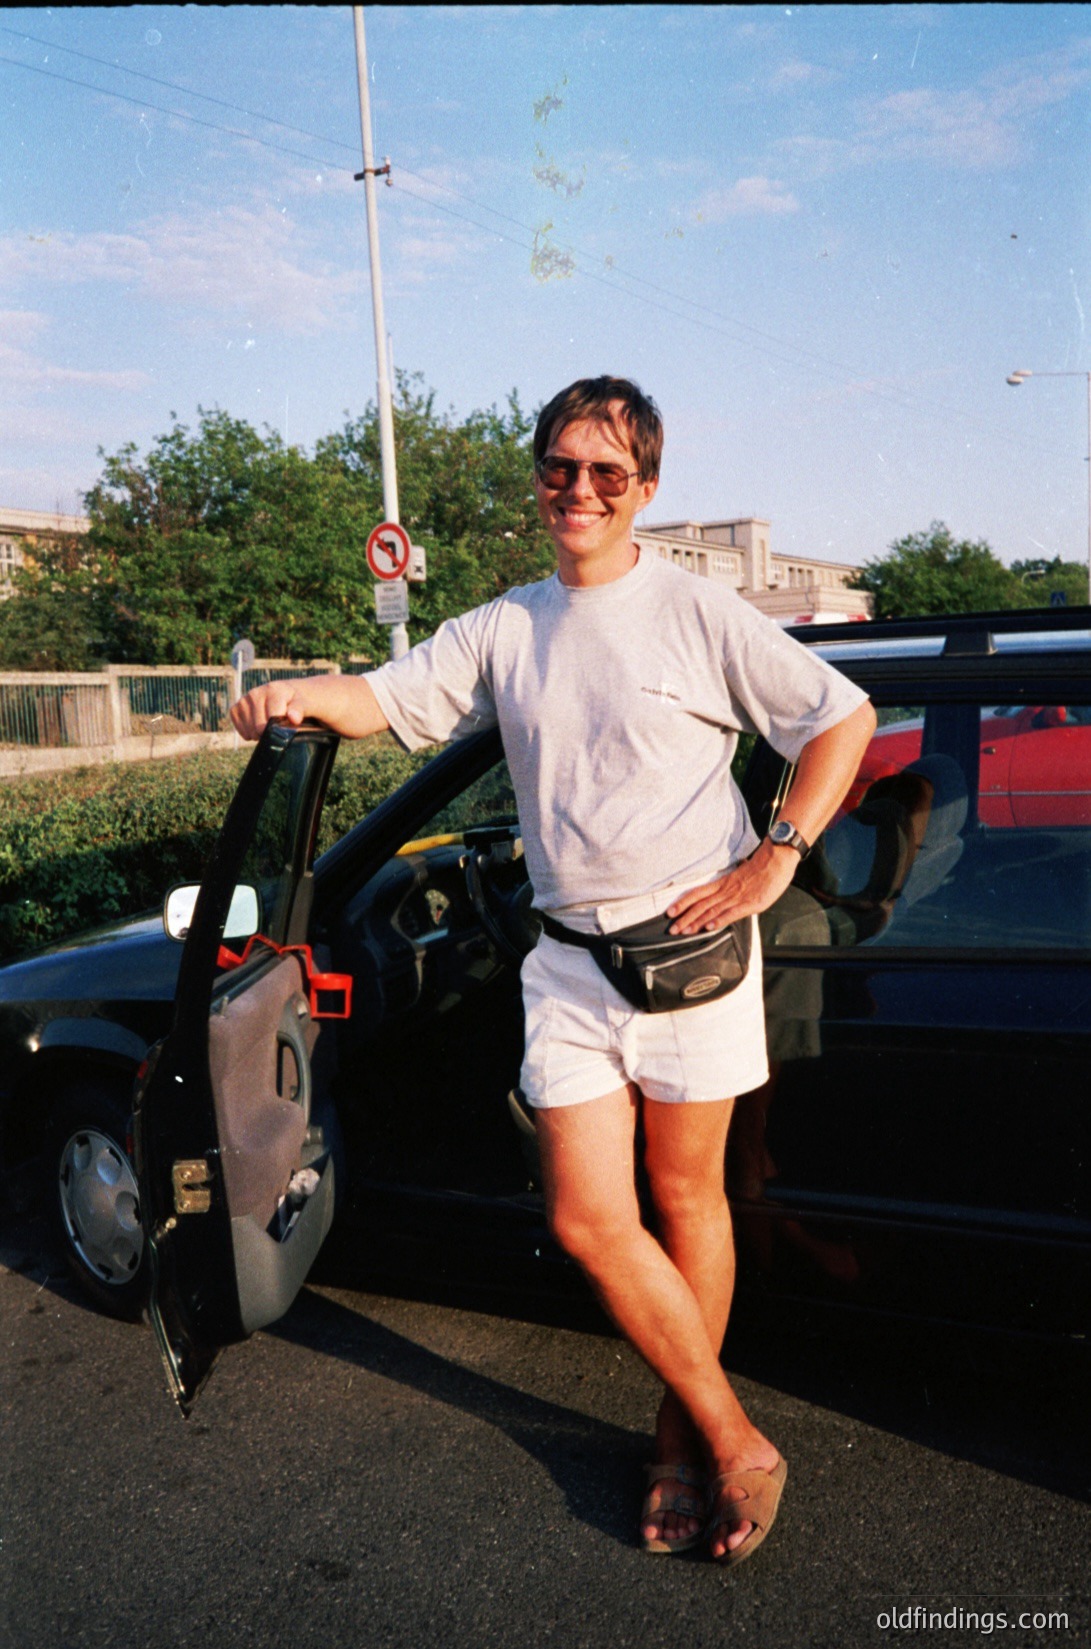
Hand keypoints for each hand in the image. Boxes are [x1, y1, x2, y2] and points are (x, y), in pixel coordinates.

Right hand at [230, 681, 310, 740]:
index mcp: (274, 690)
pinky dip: (250, 733)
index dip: (281, 728)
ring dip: (261, 734)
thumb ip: (301, 709)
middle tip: (282, 726)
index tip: (290, 724)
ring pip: (249, 731)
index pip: (272, 720)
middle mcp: (256, 692)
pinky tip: (260, 726)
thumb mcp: (309, 705)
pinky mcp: (237, 707)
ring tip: (272, 725)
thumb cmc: (303, 703)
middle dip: (271, 732)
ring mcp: (245, 700)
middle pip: (259, 728)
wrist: (294, 695)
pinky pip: (240, 728)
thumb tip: (293, 717)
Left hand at [665, 840, 798, 934]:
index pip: (697, 894)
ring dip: (696, 922)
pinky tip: (709, 928)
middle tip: (671, 929)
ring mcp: (736, 897)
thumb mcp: (740, 877)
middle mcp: (725, 891)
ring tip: (684, 931)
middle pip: (700, 905)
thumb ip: (730, 887)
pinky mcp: (749, 903)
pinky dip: (719, 920)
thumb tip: (723, 895)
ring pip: (712, 910)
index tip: (670, 912)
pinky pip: (731, 913)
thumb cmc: (761, 868)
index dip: (682, 903)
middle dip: (684, 918)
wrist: (775, 860)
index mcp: (722, 884)